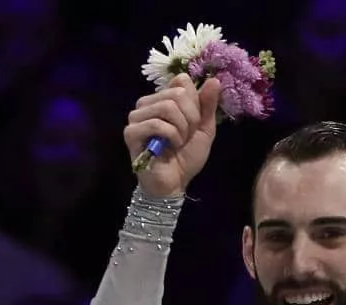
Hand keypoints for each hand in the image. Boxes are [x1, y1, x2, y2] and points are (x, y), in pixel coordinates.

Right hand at [123, 73, 221, 196]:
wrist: (175, 183)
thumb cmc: (186, 157)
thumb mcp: (204, 128)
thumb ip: (208, 105)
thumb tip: (214, 80)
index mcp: (163, 99)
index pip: (181, 80)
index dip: (195, 102)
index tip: (194, 123)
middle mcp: (147, 104)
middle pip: (177, 93)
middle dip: (191, 118)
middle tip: (187, 136)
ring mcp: (136, 117)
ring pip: (167, 106)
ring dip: (181, 129)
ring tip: (178, 143)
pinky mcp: (131, 132)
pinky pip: (156, 123)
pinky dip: (171, 136)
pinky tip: (170, 147)